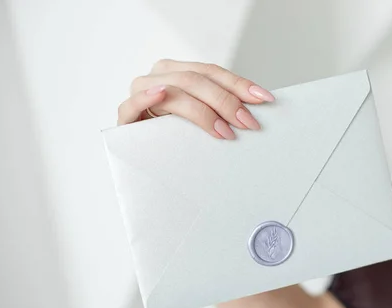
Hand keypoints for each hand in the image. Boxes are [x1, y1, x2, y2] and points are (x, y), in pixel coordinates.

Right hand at [117, 59, 274, 138]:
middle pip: (196, 81)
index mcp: (179, 71)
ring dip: (202, 111)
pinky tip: (162, 94)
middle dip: (226, 102)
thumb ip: (218, 108)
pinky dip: (147, 97)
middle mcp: (160, 76)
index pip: (212, 72)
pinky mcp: (126, 115)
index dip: (239, 84)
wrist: (142, 152)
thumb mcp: (200, 117)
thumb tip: (253, 114)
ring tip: (224, 130)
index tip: (265, 99)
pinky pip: (133, 104)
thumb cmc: (175, 135)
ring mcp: (141, 92)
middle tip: (248, 123)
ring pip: (174, 92)